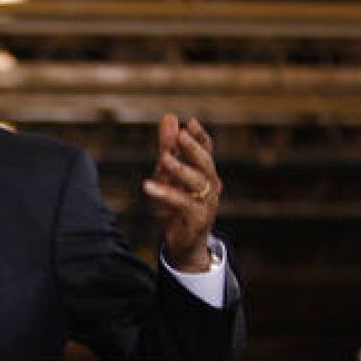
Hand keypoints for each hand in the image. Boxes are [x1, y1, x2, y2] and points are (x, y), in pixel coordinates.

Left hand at [143, 114, 220, 272]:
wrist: (183, 243)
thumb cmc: (175, 207)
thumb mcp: (167, 174)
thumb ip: (168, 148)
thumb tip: (169, 117)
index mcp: (206, 173)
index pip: (206, 150)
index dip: (200, 137)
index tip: (189, 123)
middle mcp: (211, 186)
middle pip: (205, 163)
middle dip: (193, 148)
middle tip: (181, 134)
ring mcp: (207, 203)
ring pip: (198, 182)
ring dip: (181, 169)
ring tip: (164, 159)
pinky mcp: (198, 219)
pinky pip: (183, 203)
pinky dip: (166, 194)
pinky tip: (148, 185)